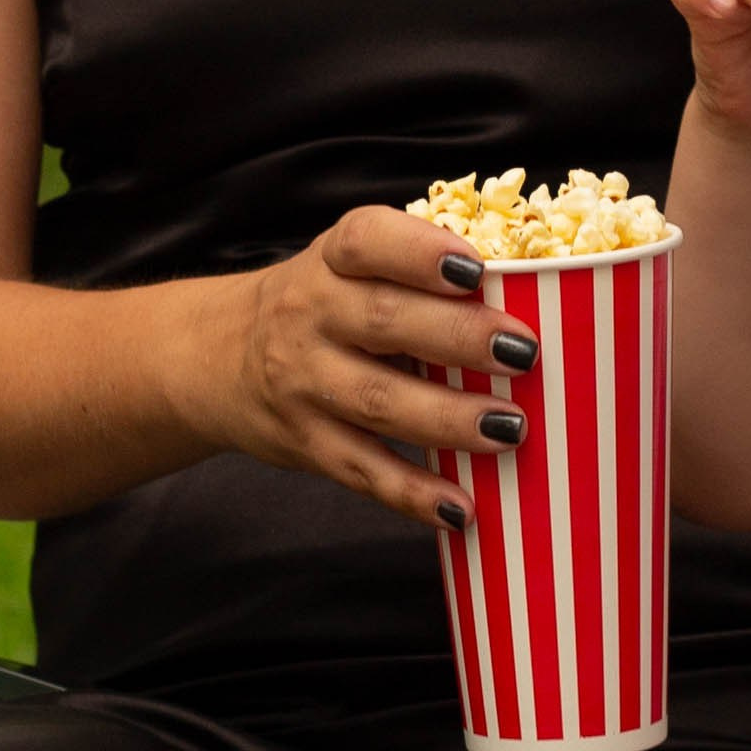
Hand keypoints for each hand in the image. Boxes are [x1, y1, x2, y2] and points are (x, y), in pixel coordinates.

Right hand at [179, 209, 541, 531]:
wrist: (216, 357)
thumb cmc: (323, 310)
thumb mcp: (348, 273)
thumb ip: (415, 279)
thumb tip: (533, 298)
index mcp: (332, 261)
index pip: (367, 241)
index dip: (420, 252)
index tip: (475, 269)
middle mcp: (311, 315)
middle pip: (385, 321)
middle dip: (459, 337)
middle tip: (523, 351)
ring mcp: (304, 382)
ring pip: (379, 400)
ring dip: (449, 418)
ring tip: (510, 428)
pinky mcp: (306, 443)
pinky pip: (363, 472)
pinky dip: (413, 494)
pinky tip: (460, 508)